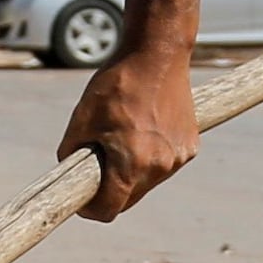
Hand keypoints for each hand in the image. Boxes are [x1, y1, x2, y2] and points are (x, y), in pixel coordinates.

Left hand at [57, 44, 200, 223]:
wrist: (157, 53)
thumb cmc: (117, 83)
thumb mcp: (82, 118)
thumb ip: (72, 153)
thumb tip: (71, 176)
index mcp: (132, 163)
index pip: (109, 209)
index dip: (91, 209)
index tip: (83, 200)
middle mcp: (160, 166)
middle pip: (129, 199)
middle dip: (111, 191)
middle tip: (97, 168)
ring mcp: (178, 158)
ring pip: (147, 183)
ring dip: (132, 174)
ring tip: (122, 140)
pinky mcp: (190, 147)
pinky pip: (164, 165)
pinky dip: (151, 158)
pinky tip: (143, 131)